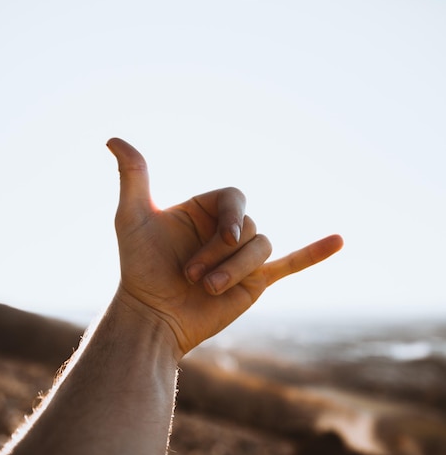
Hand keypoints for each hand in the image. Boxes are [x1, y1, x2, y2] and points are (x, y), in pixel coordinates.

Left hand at [107, 138, 342, 356]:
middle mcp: (228, 231)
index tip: (221, 237)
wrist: (152, 316)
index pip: (234, 199)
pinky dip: (314, 253)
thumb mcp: (132, 218)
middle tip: (191, 276)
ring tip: (207, 289)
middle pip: (249, 228)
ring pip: (263, 248)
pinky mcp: (256, 282)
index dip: (230, 217)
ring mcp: (243, 257)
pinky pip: (290, 264)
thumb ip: (134, 177)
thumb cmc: (138, 269)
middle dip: (222, 253)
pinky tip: (339, 240)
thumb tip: (115, 138)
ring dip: (236, 269)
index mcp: (207, 211)